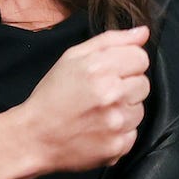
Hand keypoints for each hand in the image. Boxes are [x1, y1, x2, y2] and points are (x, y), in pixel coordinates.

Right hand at [19, 25, 150, 172]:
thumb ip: (112, 40)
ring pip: (140, 109)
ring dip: (124, 110)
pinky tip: (99, 129)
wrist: (34, 136)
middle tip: (102, 93)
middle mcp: (112, 94)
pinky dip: (119, 132)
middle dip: (126, 86)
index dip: (127, 63)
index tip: (111, 72)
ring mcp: (116, 122)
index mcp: (100, 68)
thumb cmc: (52, 94)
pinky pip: (133, 133)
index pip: (141, 58)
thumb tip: (144, 32)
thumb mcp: (73, 57)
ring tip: (98, 112)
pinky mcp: (117, 146)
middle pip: (144, 83)